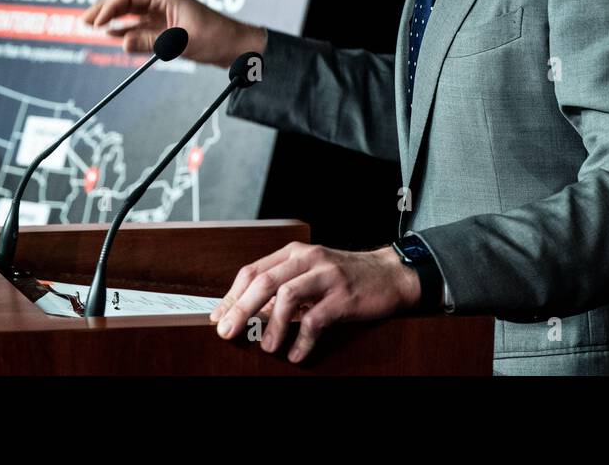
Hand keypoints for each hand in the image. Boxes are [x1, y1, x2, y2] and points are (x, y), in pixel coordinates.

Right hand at [82, 0, 263, 68]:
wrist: (236, 47)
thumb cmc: (216, 38)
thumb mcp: (183, 42)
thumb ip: (152, 42)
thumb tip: (122, 42)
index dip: (111, 7)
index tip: (97, 20)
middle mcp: (163, 2)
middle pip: (127, 1)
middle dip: (105, 10)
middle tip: (84, 21)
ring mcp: (164, 14)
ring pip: (131, 14)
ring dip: (112, 20)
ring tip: (91, 27)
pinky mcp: (167, 28)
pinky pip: (140, 26)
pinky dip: (125, 30)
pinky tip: (112, 35)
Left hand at [208, 242, 421, 362]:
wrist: (390, 275)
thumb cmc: (346, 277)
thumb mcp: (311, 274)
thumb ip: (283, 287)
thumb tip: (249, 312)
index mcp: (296, 253)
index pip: (253, 271)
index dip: (232, 295)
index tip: (218, 317)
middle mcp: (309, 259)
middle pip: (264, 281)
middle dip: (241, 309)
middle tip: (227, 332)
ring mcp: (327, 276)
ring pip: (287, 296)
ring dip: (272, 325)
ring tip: (267, 347)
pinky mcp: (343, 296)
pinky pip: (316, 319)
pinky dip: (302, 340)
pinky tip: (296, 354)